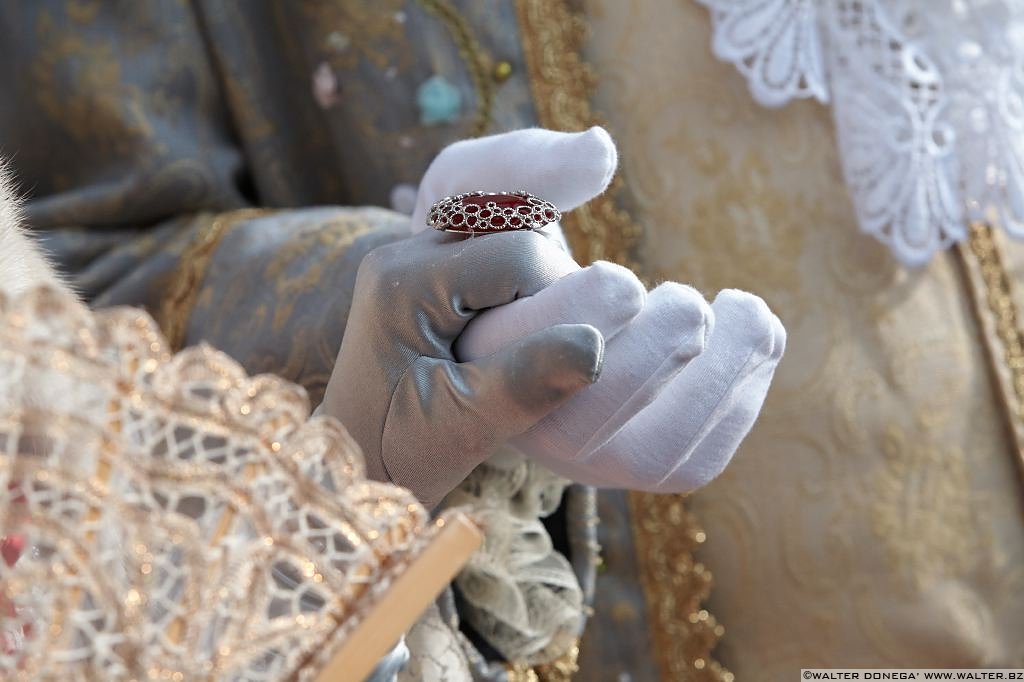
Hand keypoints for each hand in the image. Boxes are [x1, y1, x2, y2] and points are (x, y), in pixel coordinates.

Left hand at [319, 227, 603, 507]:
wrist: (354, 466)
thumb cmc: (400, 456)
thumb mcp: (465, 429)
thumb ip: (528, 382)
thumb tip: (598, 343)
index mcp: (404, 283)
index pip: (518, 254)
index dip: (559, 297)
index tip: (557, 359)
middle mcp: (401, 254)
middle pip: (513, 235)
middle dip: (545, 289)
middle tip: (540, 355)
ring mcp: (408, 260)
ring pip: (504, 239)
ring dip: (531, 286)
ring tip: (522, 346)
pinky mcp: (421, 275)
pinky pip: (487, 257)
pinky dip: (513, 288)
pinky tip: (509, 334)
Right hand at [414, 126, 785, 492]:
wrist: (523, 305)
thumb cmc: (502, 236)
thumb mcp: (485, 186)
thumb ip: (524, 165)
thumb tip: (601, 151)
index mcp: (473, 358)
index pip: (524, 359)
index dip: (578, 327)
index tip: (620, 281)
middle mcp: (523, 425)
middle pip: (588, 421)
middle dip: (650, 356)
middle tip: (684, 299)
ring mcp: (586, 455)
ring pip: (651, 453)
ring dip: (712, 379)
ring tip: (741, 308)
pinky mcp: (643, 465)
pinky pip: (697, 459)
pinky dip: (741, 397)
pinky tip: (758, 336)